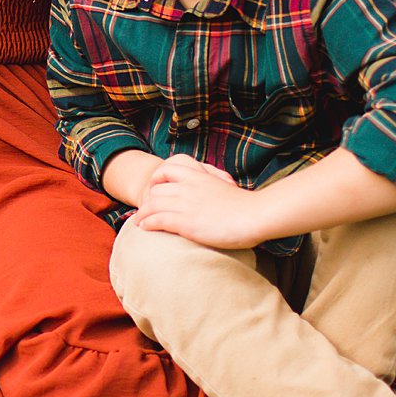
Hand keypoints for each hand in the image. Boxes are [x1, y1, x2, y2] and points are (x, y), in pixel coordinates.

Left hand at [136, 157, 268, 250]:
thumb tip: (215, 197)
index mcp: (199, 177)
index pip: (168, 169)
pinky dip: (148, 223)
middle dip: (148, 200)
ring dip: (143, 214)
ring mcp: (186, 204)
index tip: (154, 187)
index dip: (157, 178)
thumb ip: (214, 189)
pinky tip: (145, 228)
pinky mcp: (186, 221)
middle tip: (145, 210)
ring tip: (139, 222)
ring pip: (152, 204)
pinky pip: (158, 219)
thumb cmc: (248, 207)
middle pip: (156, 189)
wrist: (256, 215)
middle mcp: (188, 187)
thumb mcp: (225, 189)